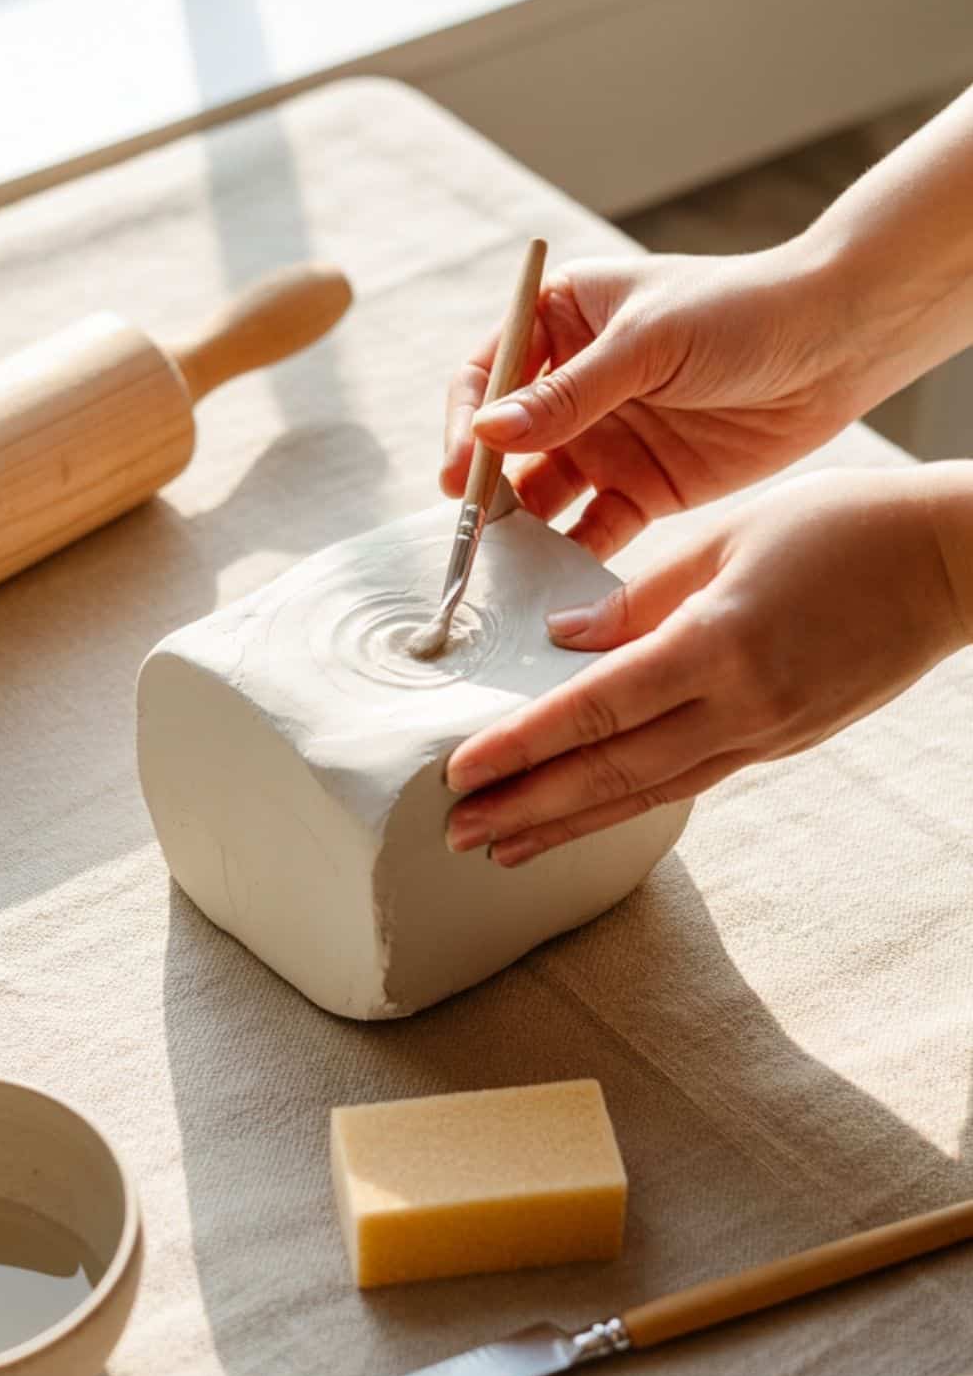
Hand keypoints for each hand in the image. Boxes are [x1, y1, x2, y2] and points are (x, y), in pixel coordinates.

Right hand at [443, 238, 864, 558]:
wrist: (834, 346)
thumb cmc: (740, 311)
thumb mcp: (649, 341)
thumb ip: (570, 393)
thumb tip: (488, 432)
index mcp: (562, 323)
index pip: (487, 376)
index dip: (468, 424)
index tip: (462, 471)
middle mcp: (573, 386)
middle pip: (505, 445)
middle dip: (485, 488)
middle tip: (474, 532)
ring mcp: (606, 440)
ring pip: (542, 494)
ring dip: (522, 529)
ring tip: (507, 566)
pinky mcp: (643, 488)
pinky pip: (593, 530)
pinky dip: (573, 556)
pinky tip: (561, 585)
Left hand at [445, 469, 965, 864]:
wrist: (952, 565)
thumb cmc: (842, 528)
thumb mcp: (728, 536)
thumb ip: (639, 596)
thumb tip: (559, 639)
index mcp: (715, 645)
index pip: (593, 709)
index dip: (520, 746)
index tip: (459, 770)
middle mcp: (738, 707)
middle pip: (610, 772)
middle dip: (527, 808)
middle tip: (454, 833)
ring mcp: (766, 735)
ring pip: (648, 792)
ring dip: (570, 825)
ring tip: (505, 848)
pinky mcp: (783, 741)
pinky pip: (690, 781)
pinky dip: (631, 802)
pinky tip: (591, 811)